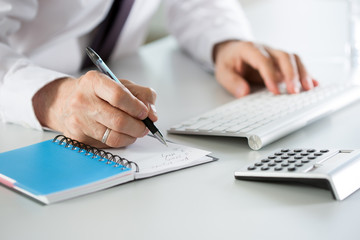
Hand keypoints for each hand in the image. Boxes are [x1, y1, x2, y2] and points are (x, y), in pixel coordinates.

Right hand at [32, 70, 156, 147]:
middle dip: (138, 126)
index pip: (118, 96)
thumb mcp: (119, 84)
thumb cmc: (96, 92)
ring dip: (132, 136)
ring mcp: (78, 120)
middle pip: (118, 120)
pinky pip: (107, 144)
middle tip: (145, 126)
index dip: (136, 107)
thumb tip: (152, 114)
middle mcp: (82, 100)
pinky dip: (121, 141)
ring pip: (114, 136)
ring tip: (136, 131)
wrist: (65, 102)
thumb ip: (141, 94)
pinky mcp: (78, 137)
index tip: (145, 112)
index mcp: (94, 82)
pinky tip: (124, 135)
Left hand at [213, 40, 317, 96]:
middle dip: (291, 74)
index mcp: (250, 49)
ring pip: (293, 59)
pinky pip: (296, 65)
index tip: (274, 91)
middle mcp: (266, 49)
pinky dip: (306, 75)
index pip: (263, 60)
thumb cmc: (229, 61)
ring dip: (302, 74)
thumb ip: (232, 82)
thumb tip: (244, 92)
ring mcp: (275, 55)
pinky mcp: (281, 62)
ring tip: (308, 89)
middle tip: (294, 92)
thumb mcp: (222, 72)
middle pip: (283, 57)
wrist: (231, 51)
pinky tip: (314, 84)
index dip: (270, 75)